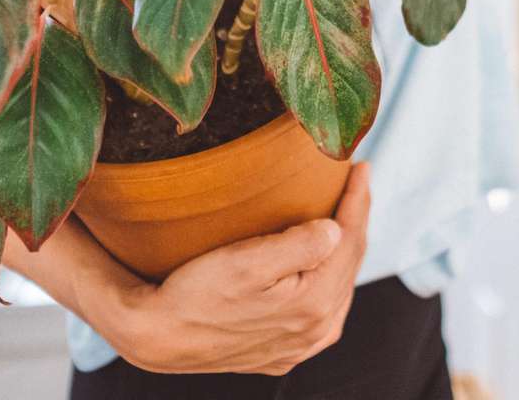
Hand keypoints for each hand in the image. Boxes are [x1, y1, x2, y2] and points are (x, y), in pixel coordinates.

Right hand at [78, 162, 371, 374]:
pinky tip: (326, 265)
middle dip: (355, 220)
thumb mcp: (246, 261)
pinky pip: (323, 311)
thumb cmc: (196, 293)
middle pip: (349, 264)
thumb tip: (336, 228)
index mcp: (314, 304)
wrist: (157, 336)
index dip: (358, 200)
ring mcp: (301, 345)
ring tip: (346, 215)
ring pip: (339, 288)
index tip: (361, 166)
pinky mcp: (284, 351)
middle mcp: (315, 330)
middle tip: (357, 183)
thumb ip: (299, 245)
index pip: (349, 241)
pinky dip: (331, 281)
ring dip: (345, 250)